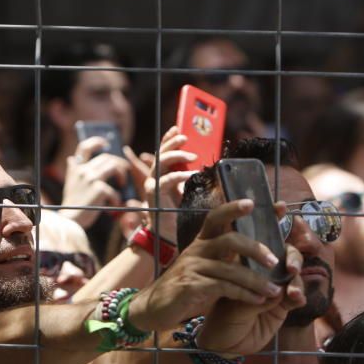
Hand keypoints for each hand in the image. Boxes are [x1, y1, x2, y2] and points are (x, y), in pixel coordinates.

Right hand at [60, 136, 130, 227]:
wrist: (69, 220)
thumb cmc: (73, 203)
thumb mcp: (70, 183)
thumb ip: (73, 170)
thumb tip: (71, 158)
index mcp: (76, 168)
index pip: (84, 147)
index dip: (96, 142)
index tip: (106, 144)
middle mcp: (83, 170)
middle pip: (107, 157)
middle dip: (119, 163)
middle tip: (124, 172)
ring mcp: (90, 179)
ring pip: (114, 166)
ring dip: (122, 175)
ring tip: (123, 185)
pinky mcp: (98, 190)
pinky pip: (114, 189)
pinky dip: (117, 198)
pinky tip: (115, 204)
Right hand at [124, 126, 197, 242]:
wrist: (171, 236)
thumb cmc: (181, 214)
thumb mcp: (191, 191)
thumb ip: (194, 178)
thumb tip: (210, 167)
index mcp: (163, 174)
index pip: (164, 151)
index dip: (169, 138)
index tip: (178, 127)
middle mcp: (155, 177)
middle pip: (161, 153)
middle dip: (172, 142)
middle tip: (185, 137)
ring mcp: (153, 185)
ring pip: (161, 163)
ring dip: (176, 155)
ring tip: (192, 155)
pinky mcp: (154, 195)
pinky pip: (165, 181)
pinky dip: (178, 175)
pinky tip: (190, 174)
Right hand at [127, 199, 291, 332]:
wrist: (153, 308)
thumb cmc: (185, 287)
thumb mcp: (203, 267)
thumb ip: (224, 259)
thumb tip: (257, 254)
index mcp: (201, 242)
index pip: (216, 217)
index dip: (233, 208)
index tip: (253, 203)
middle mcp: (196, 250)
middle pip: (229, 240)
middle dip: (255, 248)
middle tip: (275, 260)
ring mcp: (192, 268)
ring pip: (230, 268)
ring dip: (256, 280)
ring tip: (274, 291)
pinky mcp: (190, 287)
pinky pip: (224, 288)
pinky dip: (244, 295)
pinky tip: (257, 301)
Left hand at [196, 241, 304, 356]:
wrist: (224, 347)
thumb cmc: (221, 320)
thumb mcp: (233, 305)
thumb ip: (255, 295)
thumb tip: (279, 289)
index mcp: (246, 264)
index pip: (262, 246)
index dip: (273, 244)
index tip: (275, 251)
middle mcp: (262, 273)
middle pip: (285, 257)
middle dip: (293, 259)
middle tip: (292, 269)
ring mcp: (274, 289)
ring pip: (294, 277)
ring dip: (297, 281)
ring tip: (293, 293)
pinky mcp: (282, 306)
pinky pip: (296, 297)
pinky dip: (299, 296)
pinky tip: (298, 300)